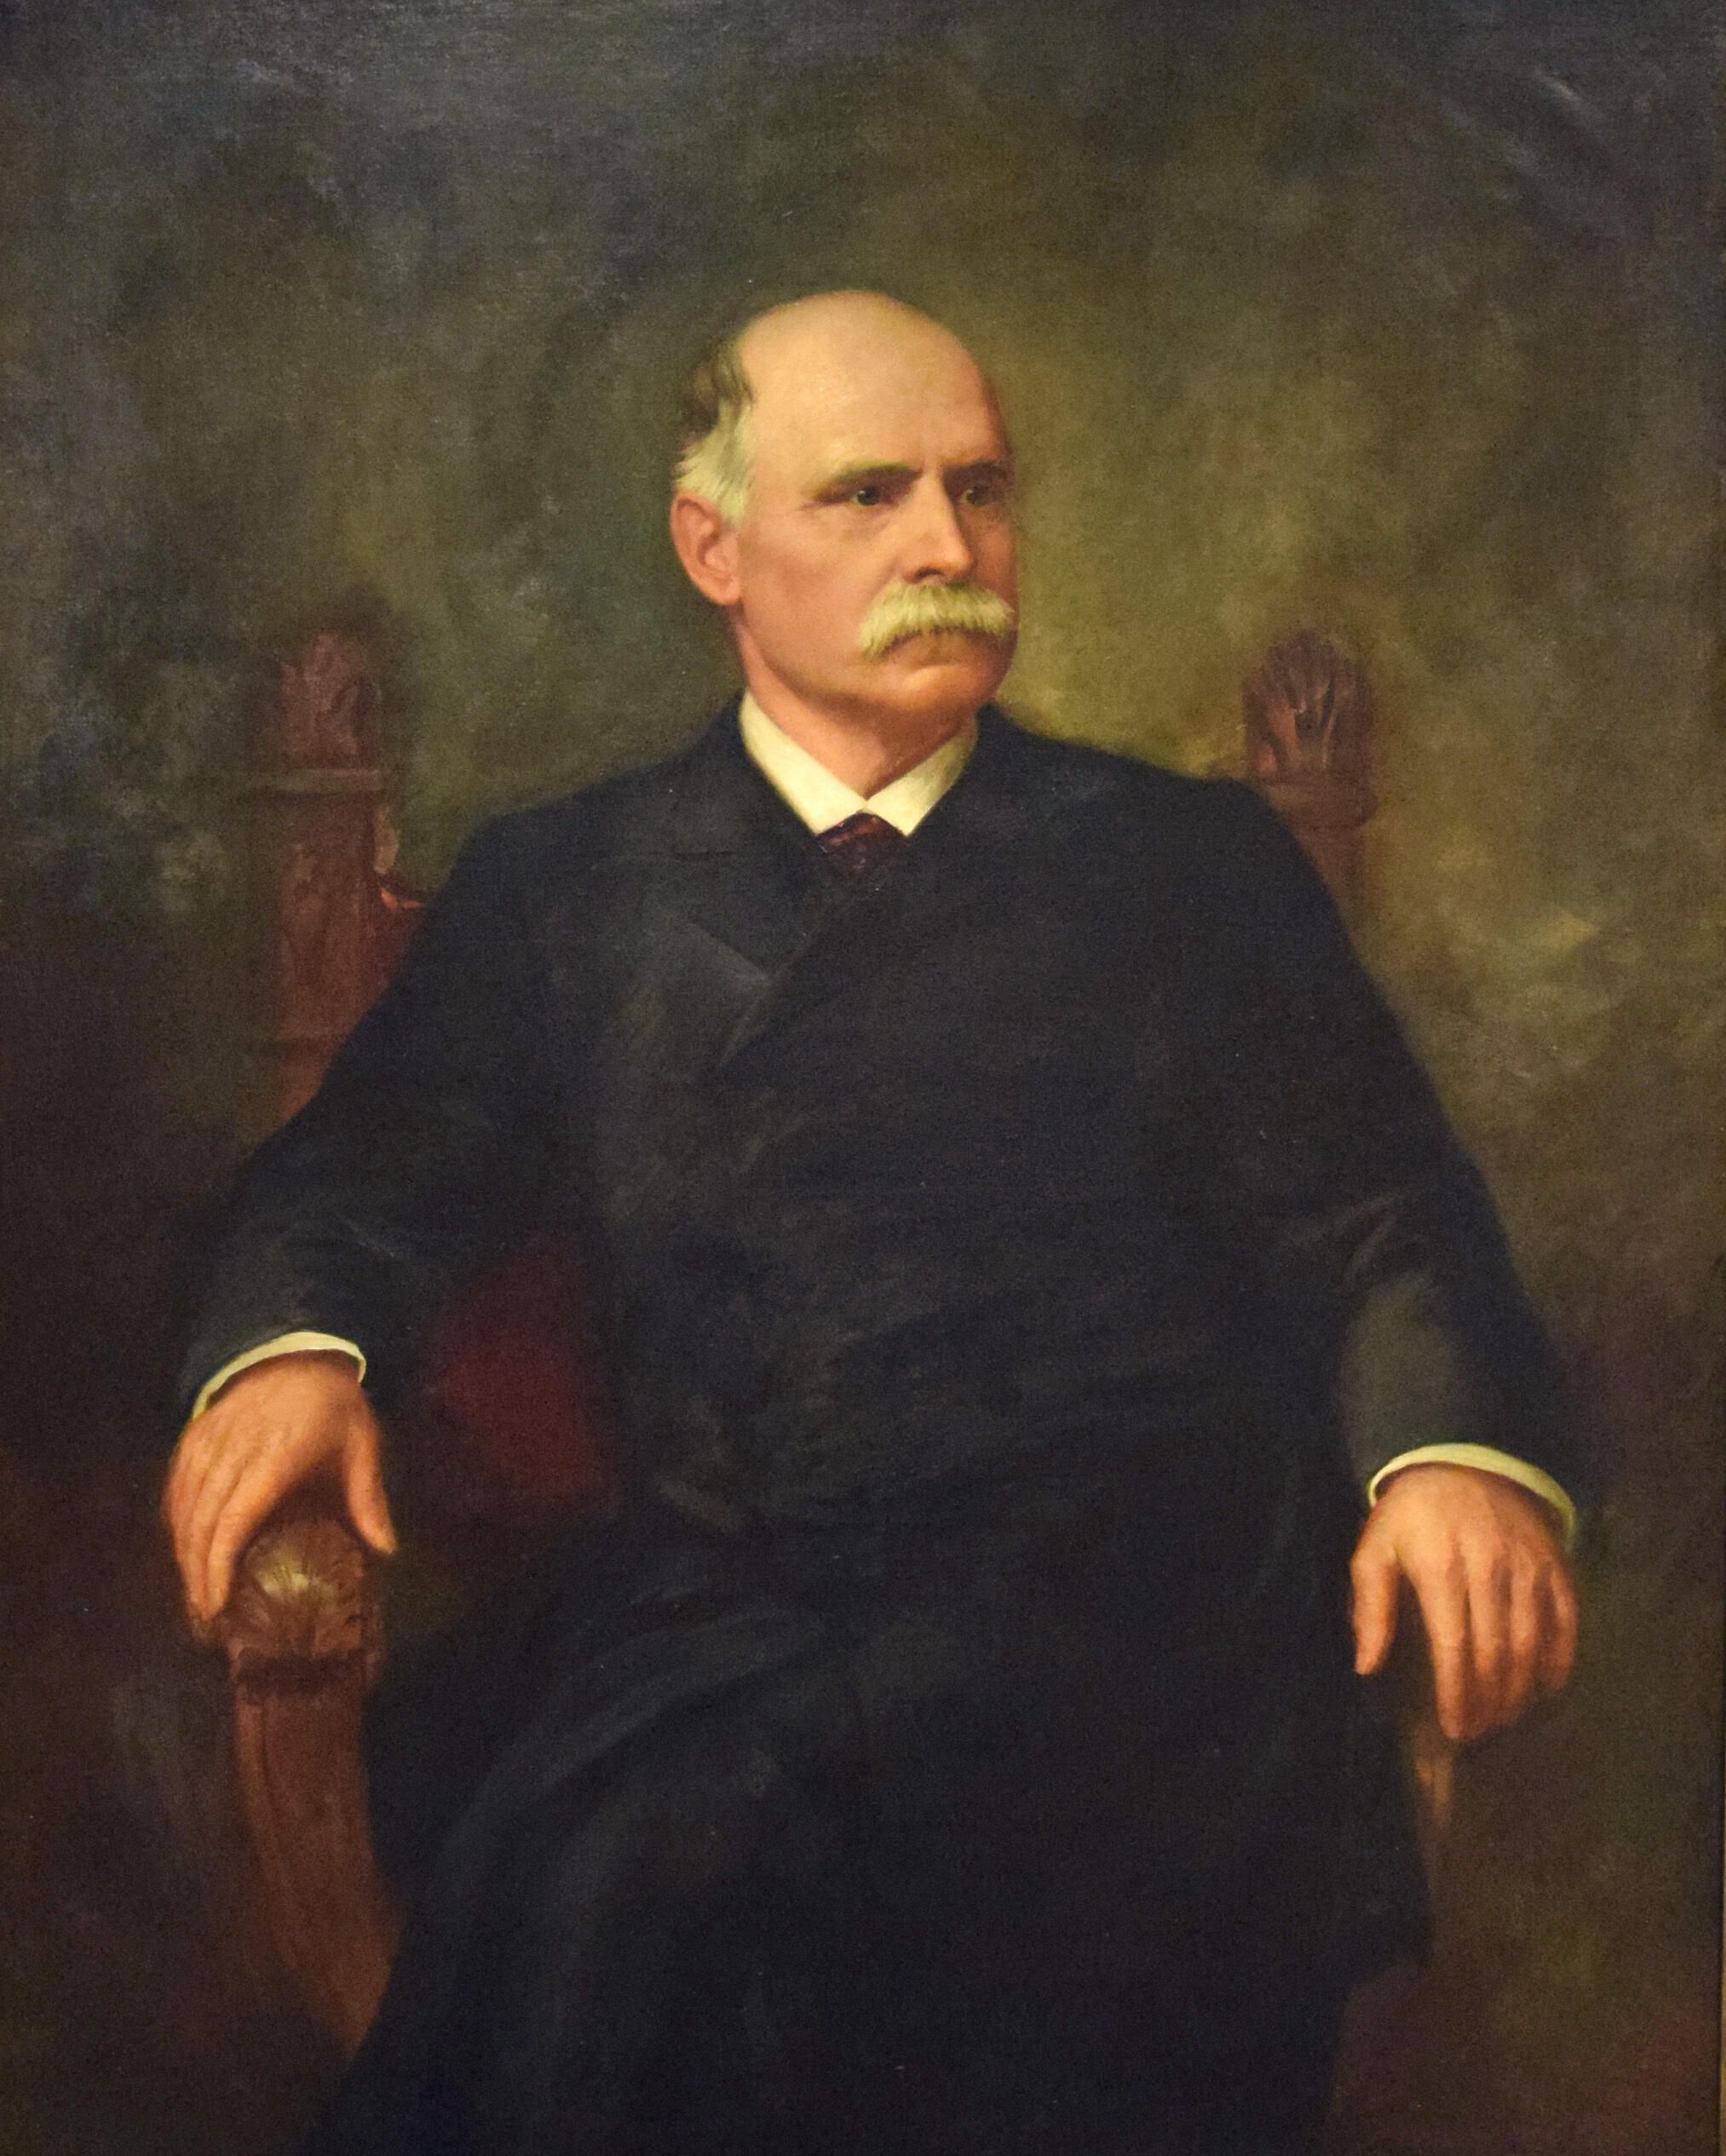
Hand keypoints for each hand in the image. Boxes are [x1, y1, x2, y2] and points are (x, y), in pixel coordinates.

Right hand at [162, 1352, 394, 1629]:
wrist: (296, 1348)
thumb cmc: (333, 1404)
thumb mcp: (360, 1445)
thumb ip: (367, 1499)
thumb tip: (388, 1550)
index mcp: (273, 1459)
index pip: (233, 1522)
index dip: (218, 1568)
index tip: (215, 1607)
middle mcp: (231, 1453)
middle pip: (200, 1525)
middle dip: (197, 1577)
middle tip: (205, 1621)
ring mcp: (206, 1444)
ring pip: (182, 1511)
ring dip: (183, 1557)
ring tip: (195, 1598)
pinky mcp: (192, 1438)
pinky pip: (176, 1490)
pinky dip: (177, 1526)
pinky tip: (185, 1552)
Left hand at [1350, 1464, 1576, 1742]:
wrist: (1464, 1458)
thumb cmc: (1412, 1513)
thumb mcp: (1376, 1548)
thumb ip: (1370, 1606)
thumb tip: (1366, 1665)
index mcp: (1441, 1569)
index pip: (1454, 1647)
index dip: (1457, 1694)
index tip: (1455, 1728)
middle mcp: (1490, 1570)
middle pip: (1495, 1652)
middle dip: (1488, 1701)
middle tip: (1479, 1732)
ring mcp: (1528, 1567)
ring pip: (1532, 1642)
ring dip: (1521, 1689)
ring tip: (1505, 1718)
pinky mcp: (1555, 1564)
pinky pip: (1567, 1619)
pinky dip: (1561, 1658)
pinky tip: (1547, 1687)